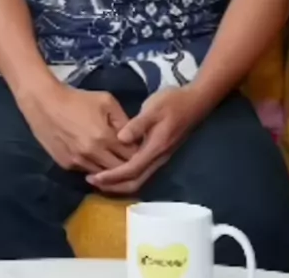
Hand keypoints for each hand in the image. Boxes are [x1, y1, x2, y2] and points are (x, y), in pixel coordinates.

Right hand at [18, 75, 136, 174]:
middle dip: (126, 165)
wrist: (45, 103)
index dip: (137, 153)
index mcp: (105, 137)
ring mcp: (78, 162)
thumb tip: (134, 136)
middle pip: (118, 170)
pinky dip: (94, 167)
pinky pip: (86, 171)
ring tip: (114, 158)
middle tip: (128, 156)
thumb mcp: (106, 101)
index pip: (130, 156)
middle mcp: (92, 154)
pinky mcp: (66, 165)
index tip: (138, 148)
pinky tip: (96, 157)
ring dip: (110, 169)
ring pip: (103, 176)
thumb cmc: (78, 99)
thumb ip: (123, 120)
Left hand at [87, 86, 205, 194]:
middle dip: (113, 186)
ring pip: (138, 179)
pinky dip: (126, 175)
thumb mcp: (153, 108)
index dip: (112, 176)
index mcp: (155, 148)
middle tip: (92, 181)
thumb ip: (137, 124)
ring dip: (119, 182)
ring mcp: (160, 157)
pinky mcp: (160, 154)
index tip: (94, 178)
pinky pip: (141, 172)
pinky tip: (115, 167)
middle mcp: (158, 158)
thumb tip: (120, 139)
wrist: (195, 102)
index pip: (131, 170)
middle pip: (135, 182)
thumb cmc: (173, 102)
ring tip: (100, 178)